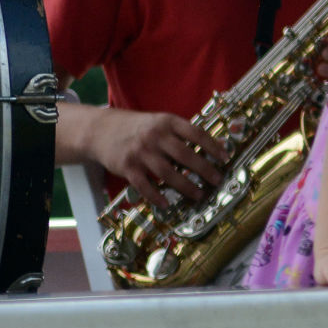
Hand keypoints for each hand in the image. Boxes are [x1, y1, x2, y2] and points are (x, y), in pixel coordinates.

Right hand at [86, 106, 228, 202]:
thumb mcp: (160, 122)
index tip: (226, 157)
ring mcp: (140, 152)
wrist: (101, 129)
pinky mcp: (126, 167)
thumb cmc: (139, 128)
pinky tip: (167, 204)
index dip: (213, 146)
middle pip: (185, 155)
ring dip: (185, 186)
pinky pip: (144, 185)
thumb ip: (181, 133)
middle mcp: (154, 136)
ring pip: (167, 173)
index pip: (196, 133)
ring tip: (199, 194)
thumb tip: (212, 145)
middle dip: (204, 169)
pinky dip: (156, 196)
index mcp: (167, 122)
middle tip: (217, 180)